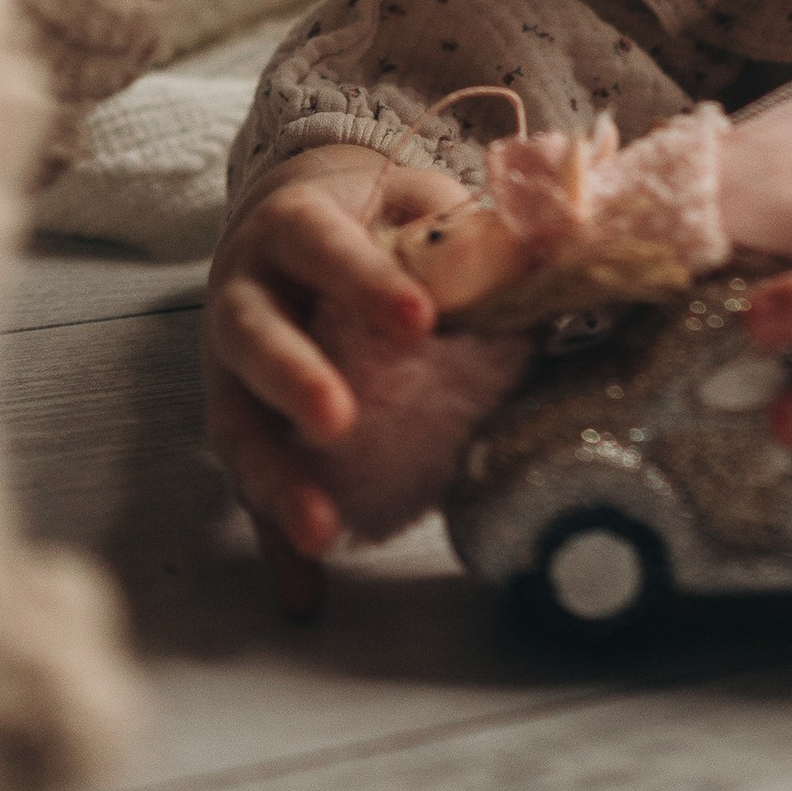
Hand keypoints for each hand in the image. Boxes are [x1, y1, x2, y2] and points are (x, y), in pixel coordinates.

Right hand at [202, 145, 459, 607]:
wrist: (285, 216)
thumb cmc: (365, 215)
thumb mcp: (409, 198)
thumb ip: (470, 223)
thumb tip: (561, 231)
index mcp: (292, 226)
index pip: (321, 245)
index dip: (364, 281)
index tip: (420, 321)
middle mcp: (244, 296)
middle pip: (253, 336)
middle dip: (293, 378)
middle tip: (340, 421)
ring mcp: (229, 368)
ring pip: (234, 423)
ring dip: (275, 479)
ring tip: (322, 530)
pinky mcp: (239, 425)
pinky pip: (248, 489)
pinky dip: (273, 543)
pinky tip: (303, 592)